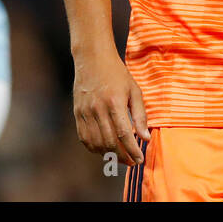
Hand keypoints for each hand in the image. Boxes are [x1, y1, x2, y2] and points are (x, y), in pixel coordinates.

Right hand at [72, 47, 149, 165]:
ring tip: (120, 157)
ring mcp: (85, 112)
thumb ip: (140, 115)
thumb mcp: (134, 90)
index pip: (124, 134)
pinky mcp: (77, 113)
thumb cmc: (117, 74)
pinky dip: (94, 148)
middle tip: (132, 162)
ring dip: (108, 155)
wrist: (92, 59)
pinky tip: (104, 149)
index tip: (139, 160)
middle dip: (122, 156)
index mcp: (115, 102)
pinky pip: (84, 138)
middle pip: (109, 142)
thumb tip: (145, 138)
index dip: (132, 150)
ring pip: (96, 143)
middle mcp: (98, 109)